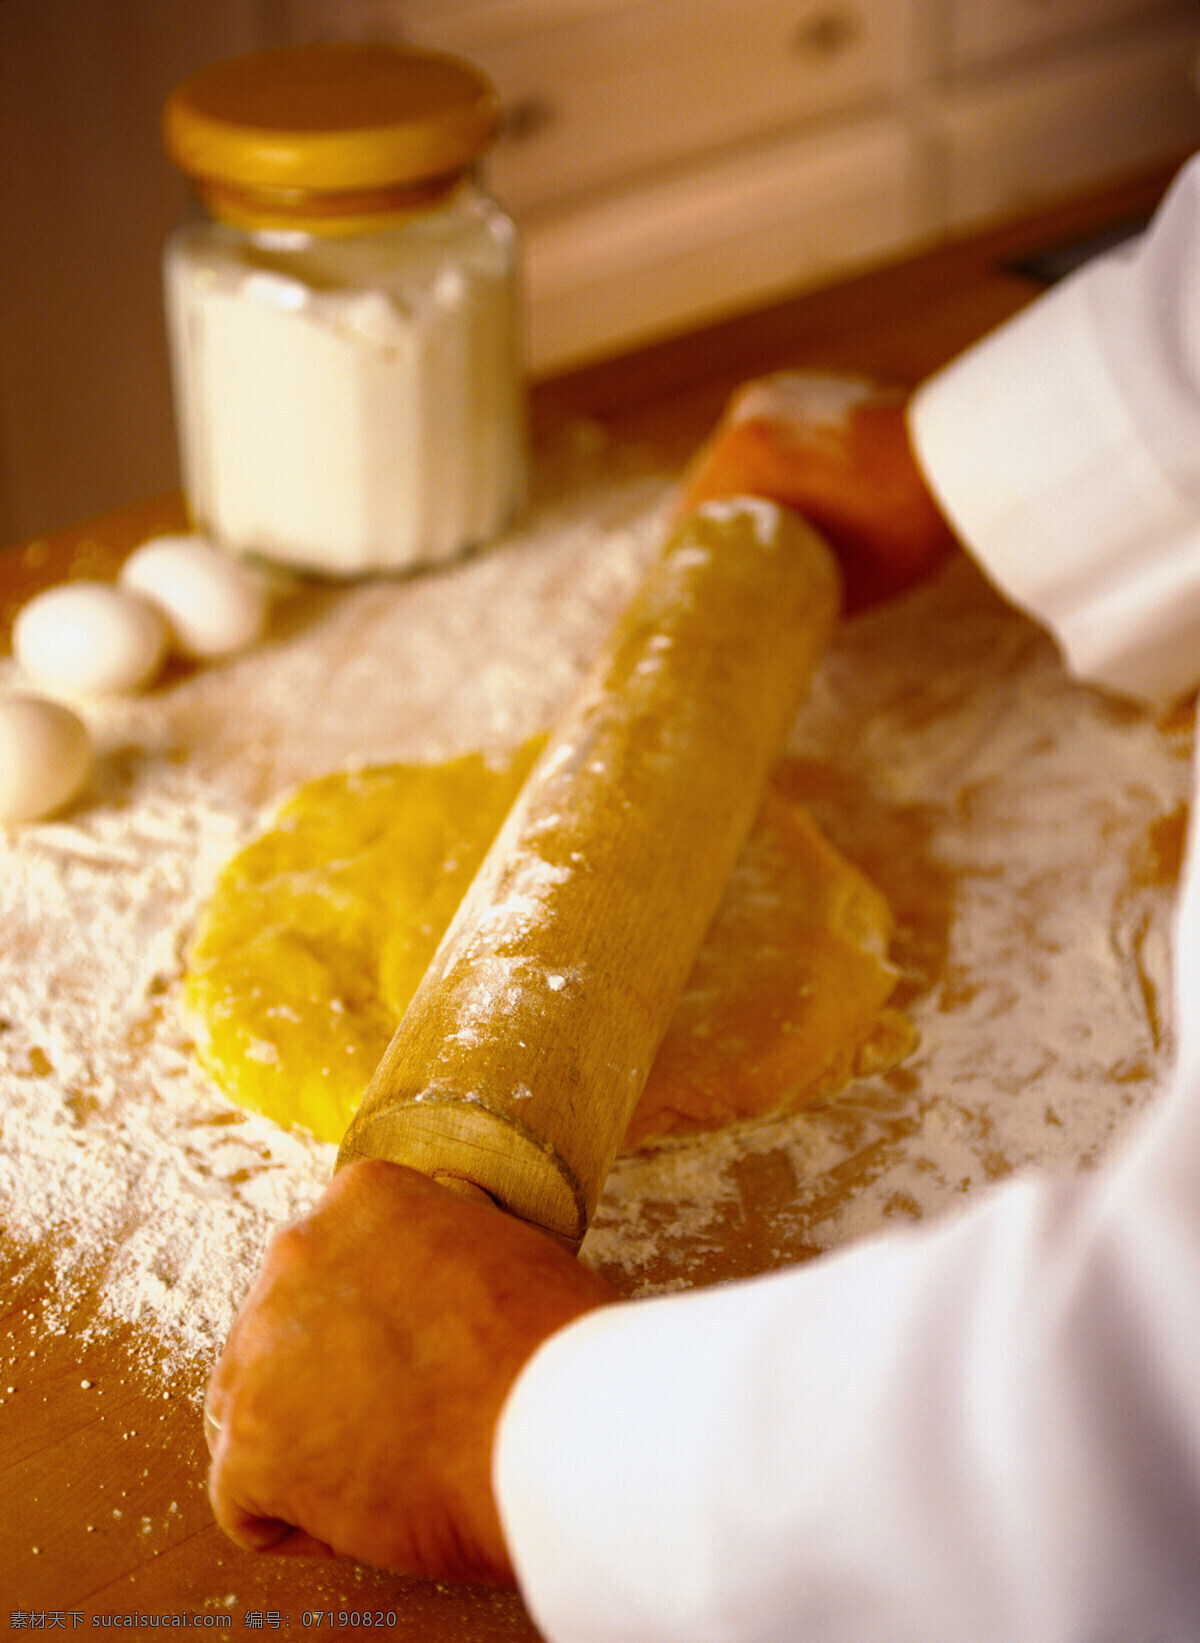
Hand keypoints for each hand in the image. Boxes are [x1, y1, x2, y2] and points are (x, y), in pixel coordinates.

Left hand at [204, 1160, 617, 1583]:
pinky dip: (305, 1524)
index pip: (331, 1273)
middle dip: (324, 1388)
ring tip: (398, 1467)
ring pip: (252, 1417)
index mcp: (361, 1198)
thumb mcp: (498, 1247)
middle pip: (278, 1339)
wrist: (559, 1422)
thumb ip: (435, 1257)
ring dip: (309, 1452)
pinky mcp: (249, 1444)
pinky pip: (247, 1504)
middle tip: (406, 1424)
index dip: (374, 1335)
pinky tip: (377, 1513)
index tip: (423, 1368)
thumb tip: (428, 1290)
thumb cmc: (557, 1350)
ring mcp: (261, 1345)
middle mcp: (296, 1250)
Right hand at [676, 373, 957, 611]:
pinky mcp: (805, 386)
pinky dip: (772, 462)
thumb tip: (765, 625)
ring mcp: (776, 393)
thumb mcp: (840, 586)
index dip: (685, 559)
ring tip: (755, 532)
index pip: (684, 521)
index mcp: (742, 461)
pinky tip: (790, 491)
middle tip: (721, 567)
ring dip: (741, 491)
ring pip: (736, 457)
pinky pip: (770, 434)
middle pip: (706, 484)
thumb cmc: (906, 528)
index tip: (688, 587)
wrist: (970, 453)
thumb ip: (787, 597)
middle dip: (714, 524)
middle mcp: (747, 416)